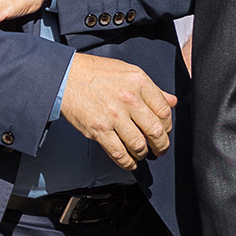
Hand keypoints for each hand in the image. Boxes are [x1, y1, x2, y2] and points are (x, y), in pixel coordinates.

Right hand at [59, 52, 175, 167]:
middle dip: (161, 145)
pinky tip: (129, 163)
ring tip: (142, 154)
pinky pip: (118, 152)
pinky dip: (127, 162)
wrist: (64, 76)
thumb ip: (151, 88)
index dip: (167, 126)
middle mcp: (129, 100)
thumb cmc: (93, 72)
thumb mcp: (127, 71)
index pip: (164, 111)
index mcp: (139, 83)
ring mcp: (114, 116)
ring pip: (138, 144)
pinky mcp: (98, 129)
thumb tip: (171, 101)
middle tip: (160, 149)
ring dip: (143, 154)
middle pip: (155, 131)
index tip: (164, 132)